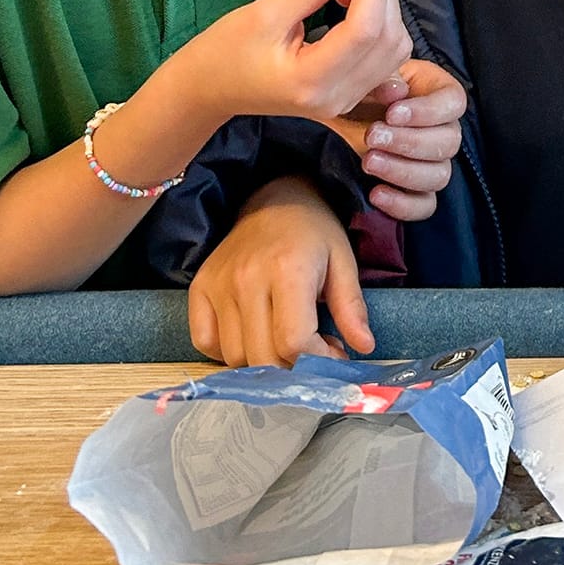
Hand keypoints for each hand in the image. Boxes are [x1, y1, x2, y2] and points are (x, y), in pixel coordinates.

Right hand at [179, 0, 411, 131]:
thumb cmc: (226, 51)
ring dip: (384, 7)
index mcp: (309, 80)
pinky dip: (381, 25)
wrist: (209, 90)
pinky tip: (354, 5)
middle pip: (386, 38)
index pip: (364, 29)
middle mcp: (336, 98)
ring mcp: (344, 102)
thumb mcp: (265, 11)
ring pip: (393, 48)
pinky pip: (384, 58)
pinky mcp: (348, 95)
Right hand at [188, 178, 372, 366]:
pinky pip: (204, 342)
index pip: (293, 341)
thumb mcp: (343, 262)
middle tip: (310, 352)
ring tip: (284, 340)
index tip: (332, 354)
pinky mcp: (199, 288)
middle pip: (263, 356)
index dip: (316, 360)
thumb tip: (364, 347)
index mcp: (288, 270)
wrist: (274, 197)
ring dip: (262, 362)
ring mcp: (218, 285)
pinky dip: (227, 352)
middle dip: (293, 367)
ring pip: (234, 356)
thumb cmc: (314, 231)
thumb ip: (351, 307)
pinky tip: (252, 335)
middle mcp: (247, 279)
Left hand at [328, 58, 467, 222]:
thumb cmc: (362, 92)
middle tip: (372, 137)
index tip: (392, 114)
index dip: (427, 111)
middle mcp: (444, 130)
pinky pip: (425, 206)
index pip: (454, 103)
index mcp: (438, 94)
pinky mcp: (418, 192)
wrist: (341, 120)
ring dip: (403, 171)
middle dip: (409, 142)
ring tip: (368, 161)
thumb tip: (398, 90)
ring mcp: (433, 164)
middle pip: (449, 142)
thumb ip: (383, 78)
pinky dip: (402, 204)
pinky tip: (376, 193)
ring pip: (439, 175)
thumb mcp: (369, 77)